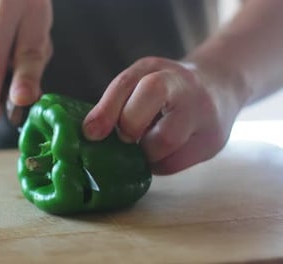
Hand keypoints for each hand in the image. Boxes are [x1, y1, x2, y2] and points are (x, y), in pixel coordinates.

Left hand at [82, 57, 246, 174]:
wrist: (221, 85)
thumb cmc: (168, 86)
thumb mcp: (141, 80)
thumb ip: (116, 101)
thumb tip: (91, 134)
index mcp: (157, 69)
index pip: (127, 85)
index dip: (106, 111)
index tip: (91, 133)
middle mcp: (184, 87)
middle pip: (150, 106)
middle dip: (130, 129)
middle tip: (127, 136)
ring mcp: (204, 114)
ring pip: (165, 142)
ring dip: (145, 151)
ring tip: (146, 144)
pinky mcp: (213, 141)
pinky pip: (175, 163)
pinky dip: (159, 163)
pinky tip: (161, 152)